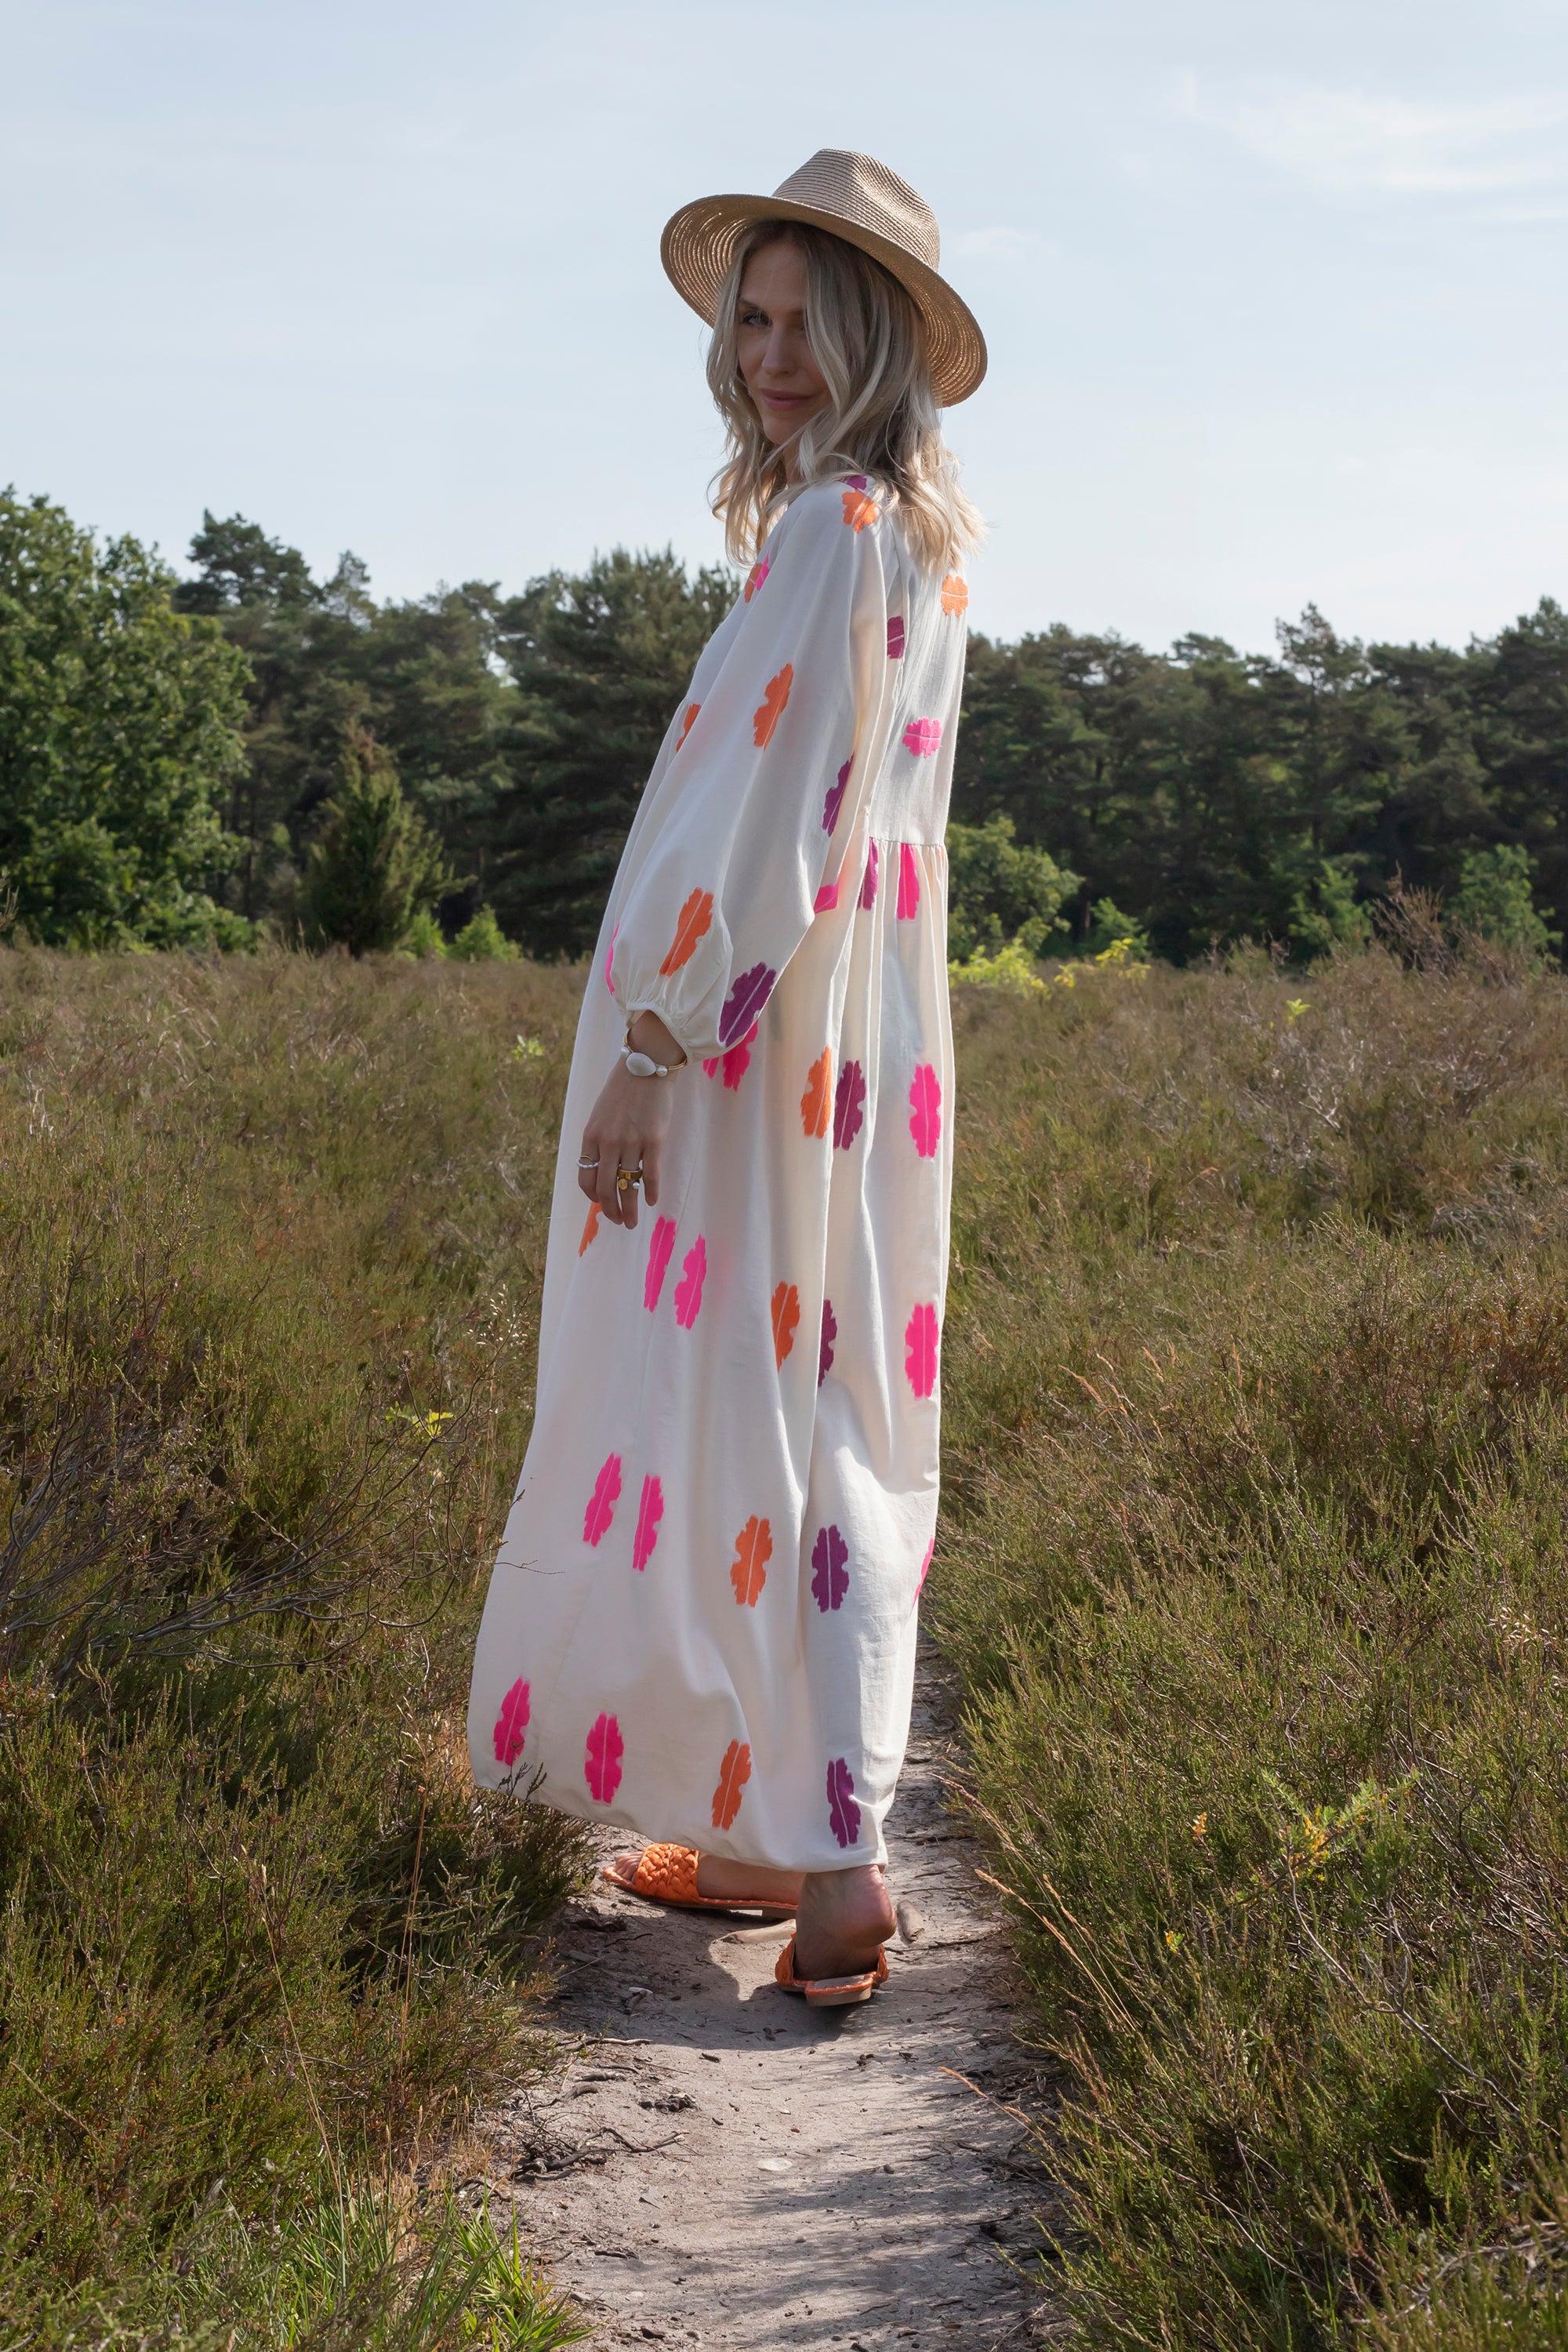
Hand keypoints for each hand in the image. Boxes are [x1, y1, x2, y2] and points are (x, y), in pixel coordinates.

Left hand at [578, 1012, 686, 1229]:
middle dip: (610, 1210)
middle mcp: (607, 1143)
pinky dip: (649, 1192)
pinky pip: (650, 1175)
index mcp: (590, 1136)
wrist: (647, 1064)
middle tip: (618, 1222)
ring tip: (631, 1222)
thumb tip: (604, 1168)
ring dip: (628, 1210)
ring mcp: (630, 1142)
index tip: (600, 1204)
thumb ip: (599, 1140)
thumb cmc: (623, 1088)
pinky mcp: (653, 1140)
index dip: (592, 1197)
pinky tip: (651, 1202)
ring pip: (626, 1187)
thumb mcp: (600, 1113)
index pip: (585, 1178)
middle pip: (605, 1188)